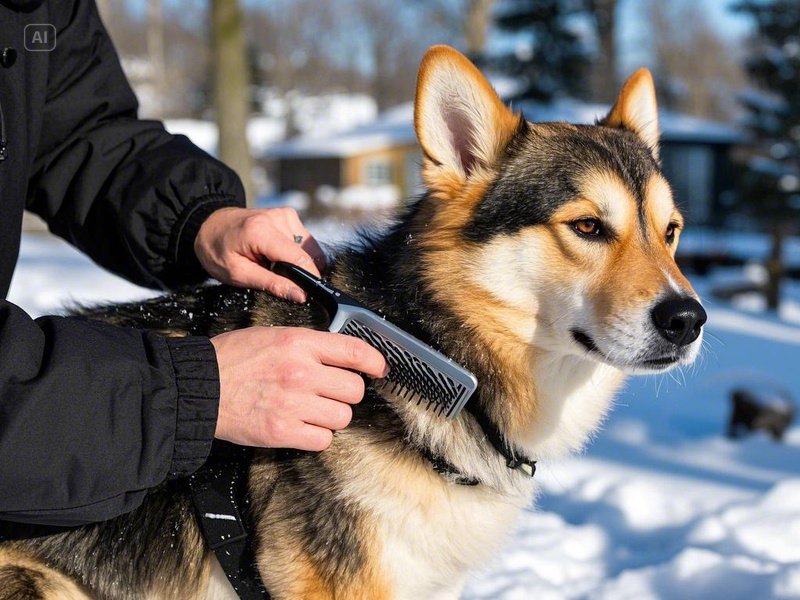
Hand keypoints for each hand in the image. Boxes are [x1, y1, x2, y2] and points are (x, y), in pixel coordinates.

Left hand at [194, 207, 326, 301]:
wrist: (210, 226)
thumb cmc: (218, 251)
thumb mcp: (238, 274)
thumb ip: (271, 284)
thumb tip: (300, 295)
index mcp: (261, 231)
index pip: (298, 257)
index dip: (308, 278)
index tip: (307, 294)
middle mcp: (277, 218)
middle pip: (307, 252)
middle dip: (301, 271)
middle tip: (280, 279)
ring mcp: (284, 214)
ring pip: (308, 247)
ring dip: (298, 261)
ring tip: (276, 265)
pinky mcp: (288, 214)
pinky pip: (304, 239)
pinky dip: (296, 251)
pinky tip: (278, 255)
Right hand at [211, 327, 388, 450]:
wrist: (198, 388)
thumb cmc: (232, 359)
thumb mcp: (272, 336)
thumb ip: (308, 345)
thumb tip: (341, 356)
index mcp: (298, 343)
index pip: (354, 351)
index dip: (375, 362)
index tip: (380, 369)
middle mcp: (301, 372)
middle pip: (354, 389)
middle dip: (346, 393)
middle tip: (330, 393)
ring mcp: (293, 404)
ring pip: (342, 417)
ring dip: (332, 416)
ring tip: (311, 410)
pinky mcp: (283, 431)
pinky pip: (323, 439)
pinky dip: (316, 436)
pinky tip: (301, 425)